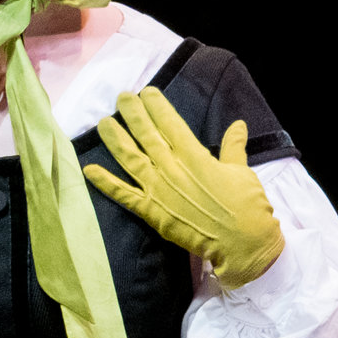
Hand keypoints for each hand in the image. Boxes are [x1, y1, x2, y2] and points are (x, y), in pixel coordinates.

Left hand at [84, 87, 283, 287]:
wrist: (243, 245)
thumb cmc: (248, 207)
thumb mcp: (243, 172)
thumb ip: (233, 147)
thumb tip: (238, 124)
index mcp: (195, 157)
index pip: (171, 125)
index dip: (157, 107)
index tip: (146, 92)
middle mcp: (172, 169)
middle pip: (147, 136)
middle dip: (132, 114)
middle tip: (121, 97)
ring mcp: (158, 190)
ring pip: (131, 159)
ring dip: (115, 140)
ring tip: (102, 122)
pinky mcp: (151, 212)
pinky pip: (123, 195)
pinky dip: (105, 182)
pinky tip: (89, 169)